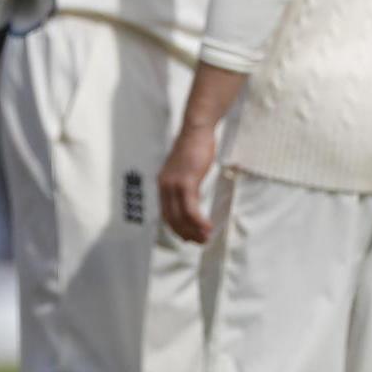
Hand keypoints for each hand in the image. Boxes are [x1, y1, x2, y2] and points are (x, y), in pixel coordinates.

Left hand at [158, 123, 218, 244]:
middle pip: (172, 219)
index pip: (166, 213)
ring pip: (182, 217)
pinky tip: (207, 226)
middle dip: (186, 234)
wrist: (196, 130)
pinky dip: (199, 221)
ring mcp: (174, 184)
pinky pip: (191, 209)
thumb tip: (192, 198)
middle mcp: (164, 186)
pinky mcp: (186, 182)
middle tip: (199, 242)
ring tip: (205, 237)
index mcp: (163, 184)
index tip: (188, 237)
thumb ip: (185, 184)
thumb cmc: (194, 147)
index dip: (177, 229)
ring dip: (194, 230)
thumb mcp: (186, 169)